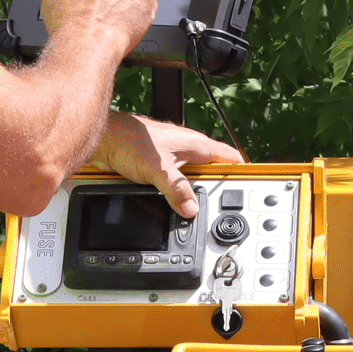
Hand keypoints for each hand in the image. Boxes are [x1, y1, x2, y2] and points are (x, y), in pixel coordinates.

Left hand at [89, 111, 243, 217]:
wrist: (103, 141)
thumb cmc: (128, 139)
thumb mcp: (158, 168)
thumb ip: (177, 188)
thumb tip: (191, 207)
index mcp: (194, 145)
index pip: (228, 158)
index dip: (240, 172)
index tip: (248, 188)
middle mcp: (186, 153)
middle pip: (212, 175)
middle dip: (216, 191)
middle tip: (220, 209)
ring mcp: (174, 163)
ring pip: (193, 184)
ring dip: (194, 197)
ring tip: (196, 212)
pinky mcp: (160, 173)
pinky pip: (176, 189)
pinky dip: (177, 199)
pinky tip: (175, 208)